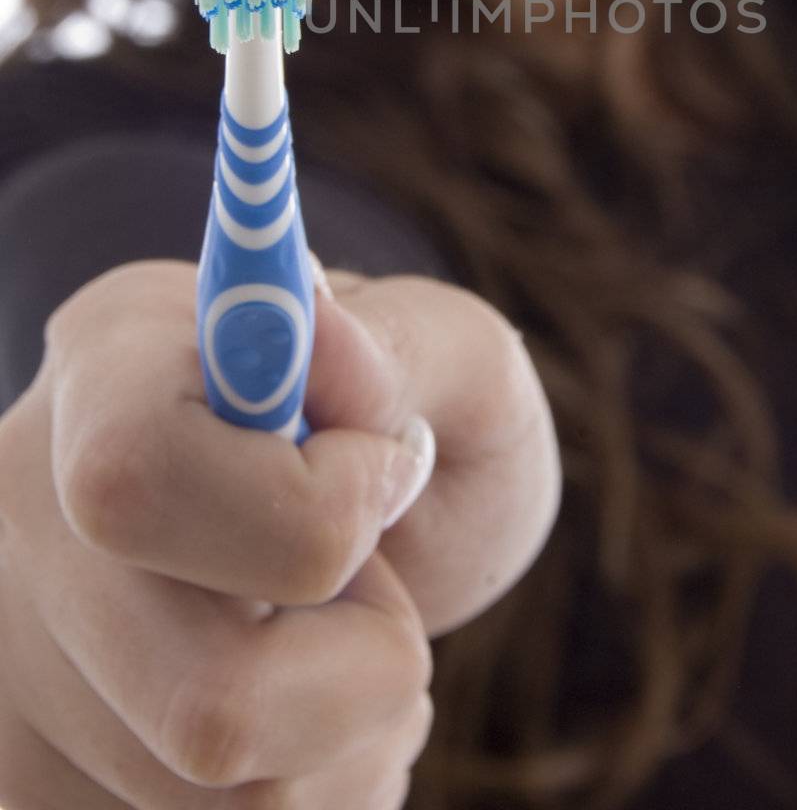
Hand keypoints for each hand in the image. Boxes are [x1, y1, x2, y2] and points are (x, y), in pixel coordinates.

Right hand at [0, 259, 560, 806]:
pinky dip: (313, 796)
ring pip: (216, 804)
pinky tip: (304, 716)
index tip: (384, 477)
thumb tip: (321, 338)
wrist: (362, 533)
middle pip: (203, 701)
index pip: (138, 476)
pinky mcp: (35, 778)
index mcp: (110, 366)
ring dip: (350, 742)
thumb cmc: (416, 419)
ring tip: (350, 649)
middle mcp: (23, 514)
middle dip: (365, 665)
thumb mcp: (449, 352)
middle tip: (379, 590)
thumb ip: (404, 345)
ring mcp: (11, 667)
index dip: (310, 511)